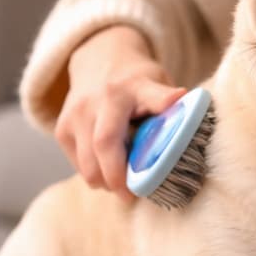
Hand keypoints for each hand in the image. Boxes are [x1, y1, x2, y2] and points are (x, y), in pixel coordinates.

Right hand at [55, 25, 185, 201]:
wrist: (98, 59)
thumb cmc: (136, 80)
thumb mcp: (157, 81)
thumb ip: (169, 104)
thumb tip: (192, 118)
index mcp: (135, 86)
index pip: (152, 95)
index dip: (163, 101)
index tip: (177, 102)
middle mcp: (101, 99)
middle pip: (106, 144)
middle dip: (119, 178)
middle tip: (133, 196)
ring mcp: (77, 114)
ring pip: (88, 164)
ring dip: (106, 182)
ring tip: (122, 185)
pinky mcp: (62, 129)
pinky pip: (78, 165)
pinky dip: (94, 175)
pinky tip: (107, 168)